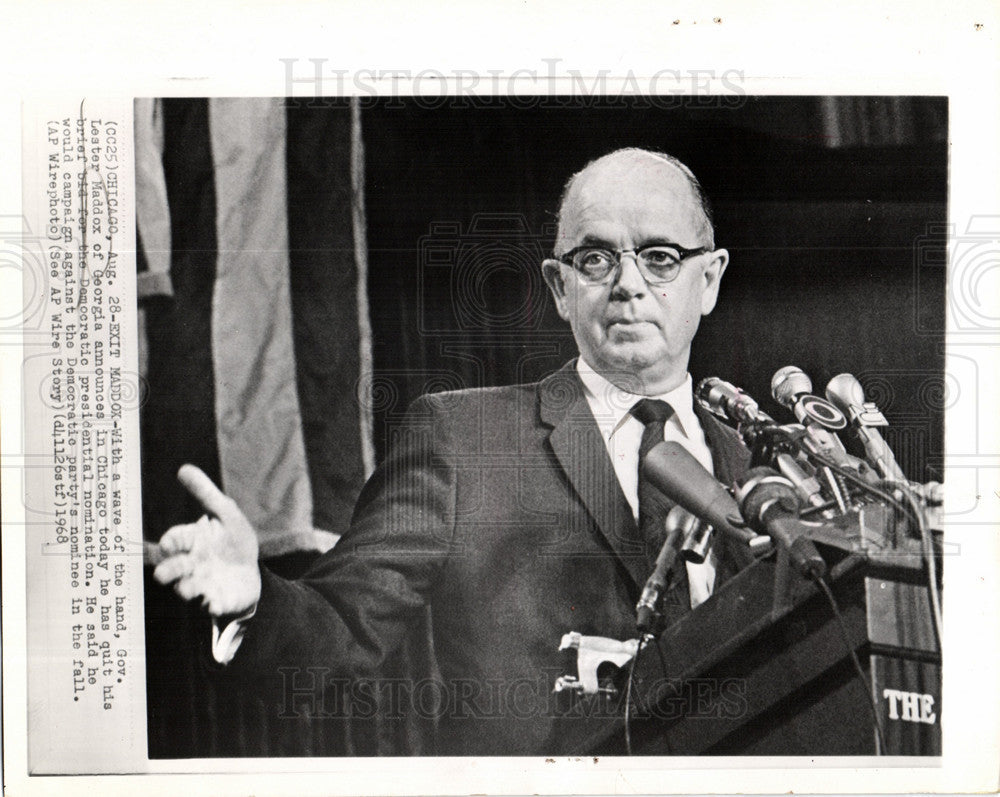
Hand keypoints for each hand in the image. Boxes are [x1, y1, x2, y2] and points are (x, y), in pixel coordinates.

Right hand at [153, 464, 260, 616]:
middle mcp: (192, 564)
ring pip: (187, 588)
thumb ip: (205, 493)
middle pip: (174, 568)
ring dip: (186, 588)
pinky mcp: (217, 600)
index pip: (176, 540)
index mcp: (193, 542)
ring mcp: (203, 584)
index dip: (172, 542)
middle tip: (163, 574)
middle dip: (169, 570)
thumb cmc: (231, 540)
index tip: (170, 544)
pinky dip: (212, 605)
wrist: (250, 571)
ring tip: (188, 588)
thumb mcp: (225, 513)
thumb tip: (183, 468)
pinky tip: (216, 604)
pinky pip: (212, 605)